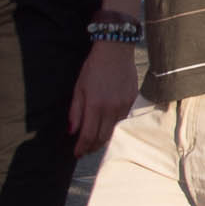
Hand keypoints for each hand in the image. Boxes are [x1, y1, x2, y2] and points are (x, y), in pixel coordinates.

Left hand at [69, 40, 138, 155]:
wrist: (115, 52)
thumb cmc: (93, 68)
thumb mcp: (79, 88)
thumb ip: (75, 111)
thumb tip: (72, 131)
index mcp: (95, 104)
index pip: (88, 135)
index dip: (81, 147)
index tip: (76, 153)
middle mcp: (111, 108)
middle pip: (102, 138)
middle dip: (92, 147)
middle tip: (84, 150)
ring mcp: (123, 106)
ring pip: (114, 132)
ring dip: (103, 140)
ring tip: (95, 142)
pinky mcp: (132, 102)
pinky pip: (123, 121)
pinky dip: (114, 128)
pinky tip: (108, 127)